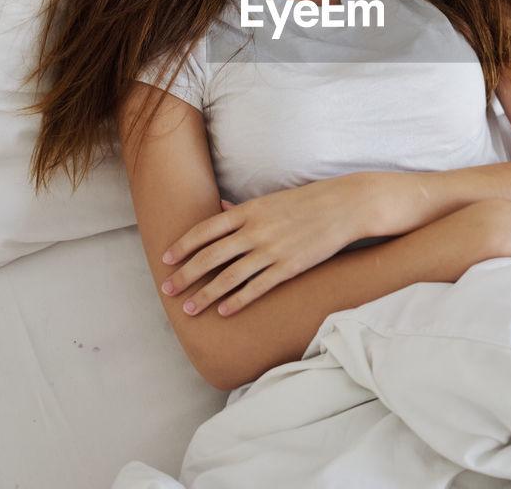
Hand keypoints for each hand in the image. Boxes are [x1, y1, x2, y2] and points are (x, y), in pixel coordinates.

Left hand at [159, 175, 371, 316]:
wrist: (344, 206)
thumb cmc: (307, 202)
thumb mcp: (271, 200)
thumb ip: (244, 208)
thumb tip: (221, 208)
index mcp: (249, 210)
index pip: (206, 230)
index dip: (183, 245)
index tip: (166, 259)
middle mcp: (256, 230)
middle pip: (210, 256)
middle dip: (185, 274)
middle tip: (167, 289)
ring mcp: (272, 250)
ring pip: (229, 277)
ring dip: (206, 294)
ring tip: (190, 309)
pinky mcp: (289, 267)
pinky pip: (257, 288)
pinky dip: (238, 301)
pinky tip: (224, 311)